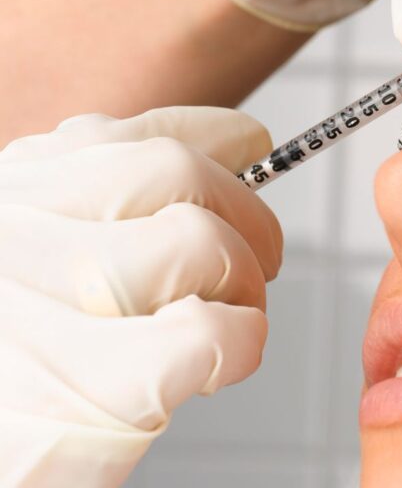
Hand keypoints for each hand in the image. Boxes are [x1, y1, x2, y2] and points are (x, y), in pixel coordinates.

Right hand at [0, 107, 282, 486]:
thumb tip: (238, 147)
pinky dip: (239, 343)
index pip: (132, 131)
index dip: (215, 136)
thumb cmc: (20, 372)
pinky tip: (217, 369)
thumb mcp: (40, 260)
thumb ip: (111, 203)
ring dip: (241, 287)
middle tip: (258, 263)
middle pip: (175, 171)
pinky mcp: (86, 389)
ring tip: (228, 323)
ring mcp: (42, 304)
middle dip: (247, 215)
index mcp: (10, 195)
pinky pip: (210, 331)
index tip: (251, 145)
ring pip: (201, 243)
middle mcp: (13, 230)